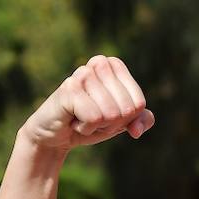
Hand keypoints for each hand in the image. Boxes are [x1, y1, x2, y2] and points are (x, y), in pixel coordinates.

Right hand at [21, 55, 154, 151]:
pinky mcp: (69, 89)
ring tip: (82, 117)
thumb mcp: (121, 121)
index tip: (107, 114)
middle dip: (112, 123)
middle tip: (93, 117)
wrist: (57, 134)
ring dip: (98, 126)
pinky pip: (94, 119)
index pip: (139, 104)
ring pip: (111, 114)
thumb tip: (136, 129)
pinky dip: (85, 128)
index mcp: (114, 64)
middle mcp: (99, 63)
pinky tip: (73, 120)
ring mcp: (83, 74)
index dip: (126, 119)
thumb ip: (141, 120)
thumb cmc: (91, 121)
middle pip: (126, 110)